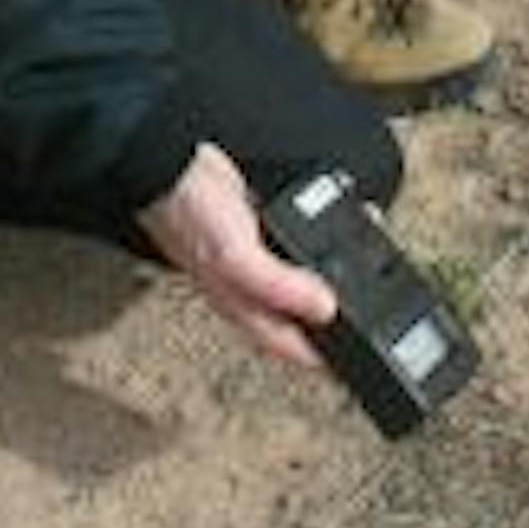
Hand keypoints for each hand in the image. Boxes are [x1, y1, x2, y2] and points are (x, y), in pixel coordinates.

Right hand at [137, 143, 334, 366]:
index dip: (321, 359)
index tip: (353, 361)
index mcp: (242, 305)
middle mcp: (248, 287)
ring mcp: (252, 258)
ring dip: (320, 284)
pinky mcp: (256, 226)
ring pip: (293, 284)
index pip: (288, 346)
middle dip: (323, 324)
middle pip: (293, 319)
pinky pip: (290, 246)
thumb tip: (324, 308)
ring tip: (352, 283)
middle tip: (357, 325)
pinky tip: (323, 237)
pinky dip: (310, 245)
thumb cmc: (188, 214)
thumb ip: (279, 284)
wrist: (171, 166)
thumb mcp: (234, 257)